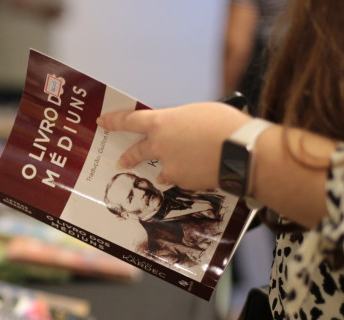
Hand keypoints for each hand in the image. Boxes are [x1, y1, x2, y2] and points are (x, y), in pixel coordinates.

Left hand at [97, 102, 250, 190]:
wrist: (241, 152)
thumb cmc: (225, 125)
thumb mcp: (199, 113)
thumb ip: (182, 122)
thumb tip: (180, 129)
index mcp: (162, 123)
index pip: (130, 120)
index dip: (114, 121)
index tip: (102, 122)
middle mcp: (160, 146)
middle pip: (137, 151)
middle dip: (128, 156)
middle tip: (120, 161)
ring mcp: (169, 167)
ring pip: (163, 169)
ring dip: (168, 168)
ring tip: (182, 165)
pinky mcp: (183, 182)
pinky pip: (182, 178)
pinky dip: (189, 174)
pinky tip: (204, 169)